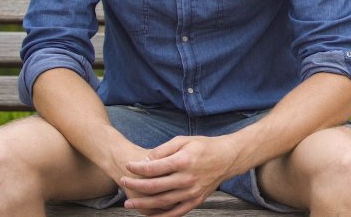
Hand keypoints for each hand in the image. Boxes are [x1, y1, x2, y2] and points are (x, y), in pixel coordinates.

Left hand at [120, 135, 238, 215]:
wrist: (228, 158)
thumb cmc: (204, 146)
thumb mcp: (183, 140)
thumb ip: (163, 150)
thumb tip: (146, 161)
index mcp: (183, 161)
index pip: (153, 167)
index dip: (137, 167)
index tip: (127, 165)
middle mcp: (187, 179)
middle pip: (154, 186)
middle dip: (135, 186)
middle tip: (122, 182)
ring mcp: (192, 192)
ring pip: (162, 202)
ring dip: (143, 204)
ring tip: (128, 204)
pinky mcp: (196, 200)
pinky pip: (176, 212)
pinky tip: (149, 216)